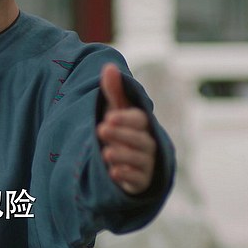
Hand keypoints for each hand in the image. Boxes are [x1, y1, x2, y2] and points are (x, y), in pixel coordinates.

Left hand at [96, 63, 155, 194]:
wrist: (124, 161)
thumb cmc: (120, 130)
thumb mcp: (115, 110)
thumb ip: (113, 91)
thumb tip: (109, 66)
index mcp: (142, 125)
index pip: (139, 120)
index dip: (125, 118)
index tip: (108, 116)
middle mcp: (147, 143)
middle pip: (139, 140)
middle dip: (121, 135)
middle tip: (101, 129)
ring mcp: (145, 163)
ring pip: (139, 160)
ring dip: (123, 156)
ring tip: (106, 153)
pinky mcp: (140, 181)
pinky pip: (138, 180)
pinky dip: (127, 177)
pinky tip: (113, 173)